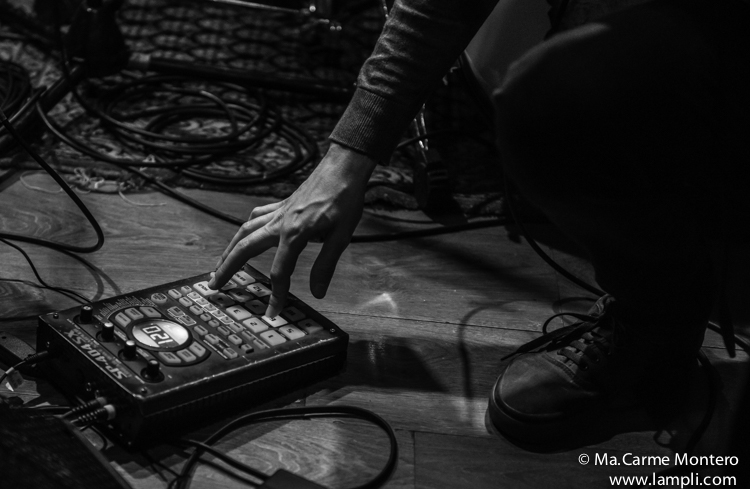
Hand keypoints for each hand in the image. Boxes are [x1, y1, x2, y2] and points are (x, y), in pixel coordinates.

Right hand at [208, 143, 376, 317]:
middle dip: (228, 268)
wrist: (343, 168)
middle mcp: (280, 222)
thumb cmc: (345, 199)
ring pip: (245, 230)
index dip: (276, 294)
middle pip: (246, 248)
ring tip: (220, 264)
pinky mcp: (282, 204)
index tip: (272, 312)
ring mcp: (278, 211)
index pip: (280, 271)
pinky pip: (256, 215)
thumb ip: (325, 265)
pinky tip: (245, 233)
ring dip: (230, 248)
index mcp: (294, 233)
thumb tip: (317, 291)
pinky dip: (247, 227)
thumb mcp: (341, 236)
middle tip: (214, 285)